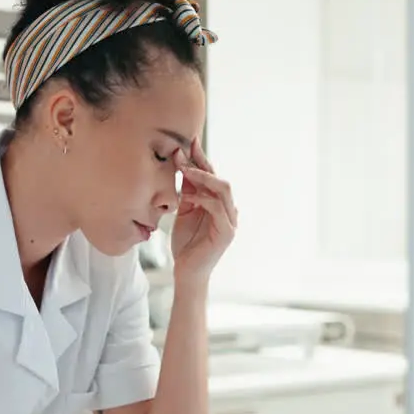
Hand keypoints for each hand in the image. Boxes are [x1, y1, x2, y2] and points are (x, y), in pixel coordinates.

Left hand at [170, 140, 236, 285]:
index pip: (211, 176)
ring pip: (223, 190)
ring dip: (203, 177)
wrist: (187, 271)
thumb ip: (187, 192)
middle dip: (201, 162)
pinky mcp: (227, 232)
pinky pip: (218, 209)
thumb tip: (183, 165)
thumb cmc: (185, 243)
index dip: (200, 159)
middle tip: (184, 150)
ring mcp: (230, 220)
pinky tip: (189, 197)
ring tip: (185, 169)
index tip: (188, 141)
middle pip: (218, 178)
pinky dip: (203, 199)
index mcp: (217, 203)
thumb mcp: (184, 212)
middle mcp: (227, 209)